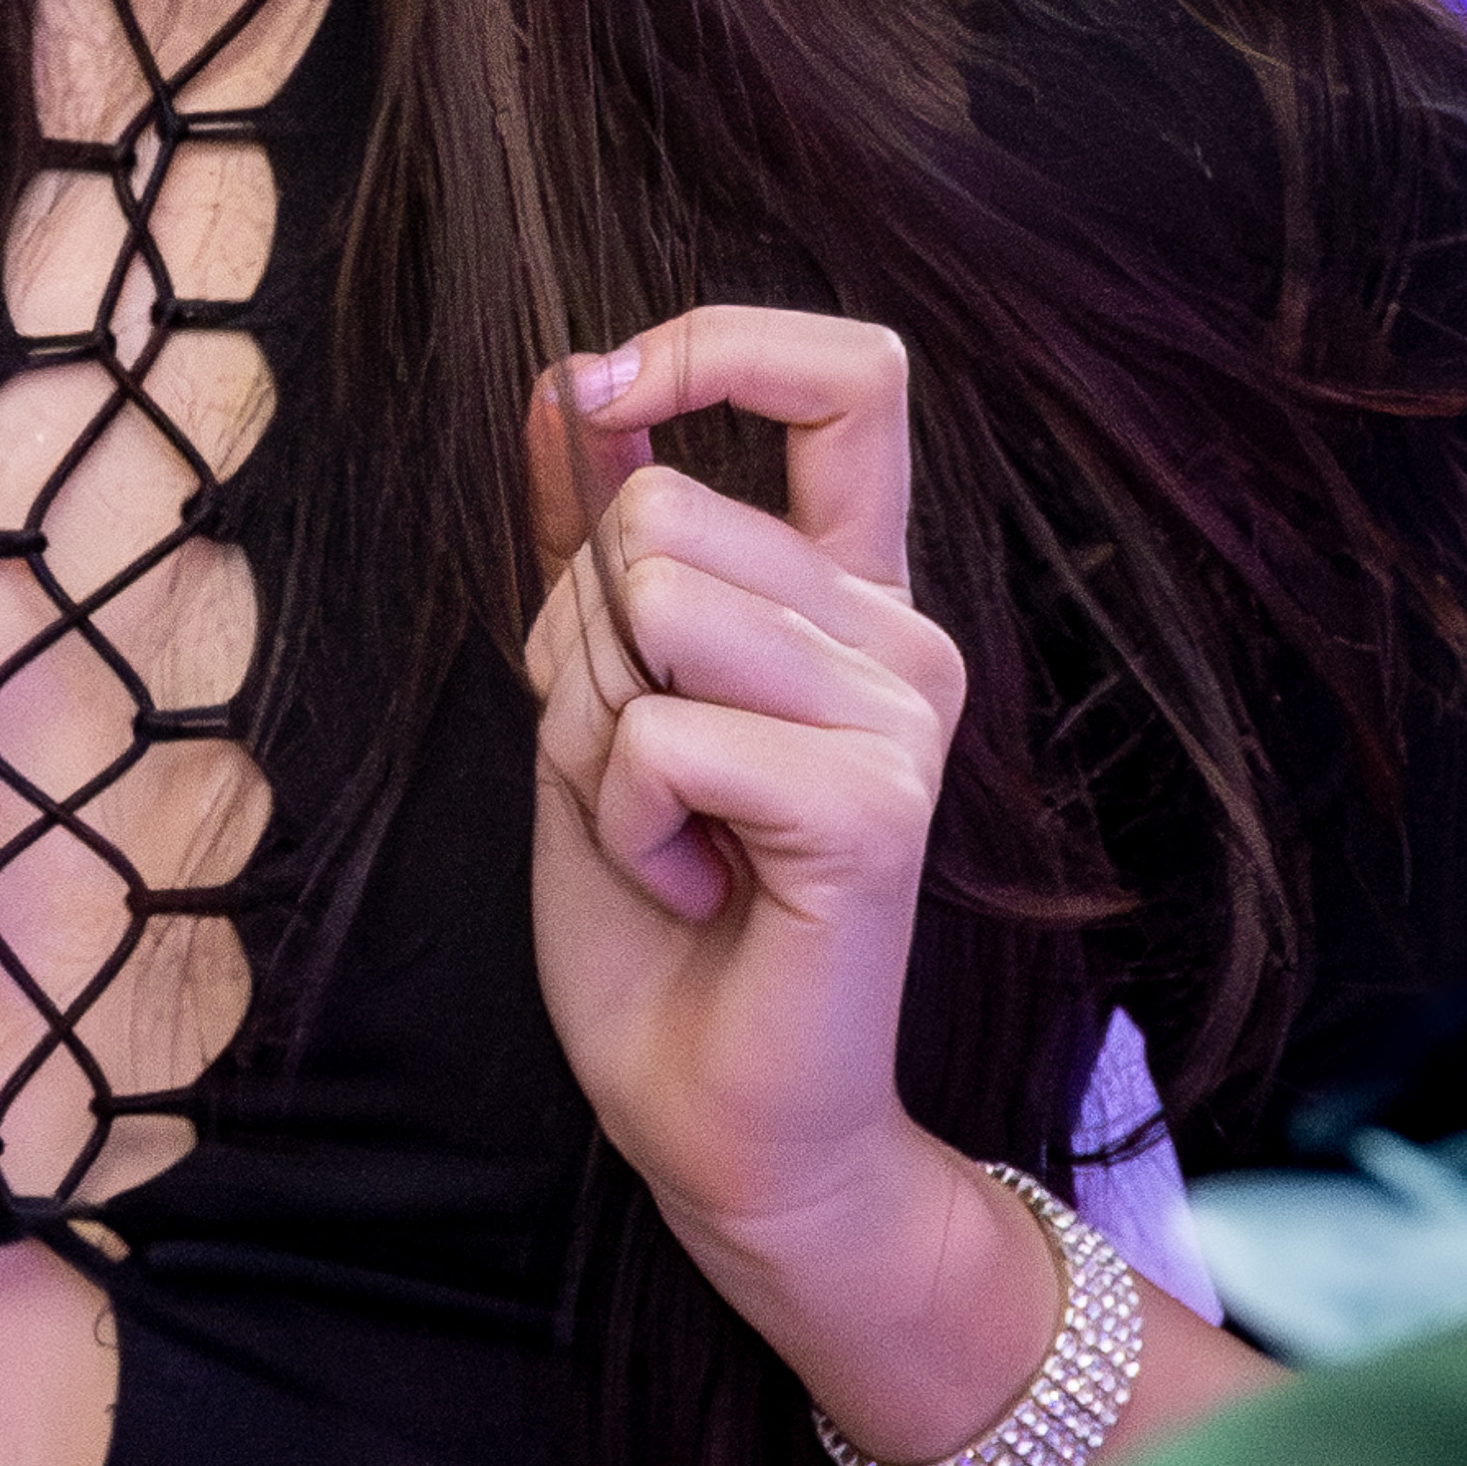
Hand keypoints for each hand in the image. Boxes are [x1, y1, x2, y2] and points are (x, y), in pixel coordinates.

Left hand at [521, 309, 968, 1263]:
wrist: (718, 1117)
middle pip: (660, 514)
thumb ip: (603, 546)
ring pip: (653, 606)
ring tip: (673, 832)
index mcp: (849, 594)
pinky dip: (625, 819)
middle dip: (582, 644)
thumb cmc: (661, 920)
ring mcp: (902, 719)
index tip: (602, 394)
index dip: (717, 348)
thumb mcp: (599, 697)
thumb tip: (564, 384)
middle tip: (644, 777)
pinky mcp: (872, 807)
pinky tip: (694, 887)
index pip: (851, 380)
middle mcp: (901, 636)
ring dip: (598, 732)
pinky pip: (662, 735)